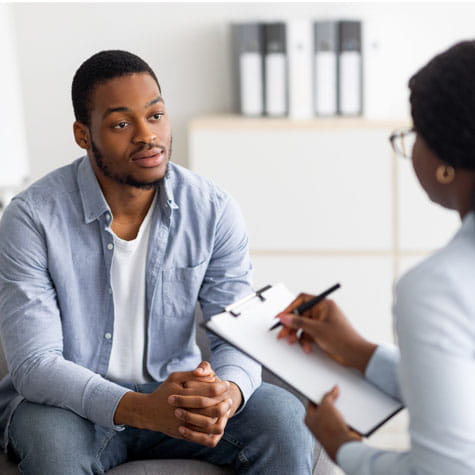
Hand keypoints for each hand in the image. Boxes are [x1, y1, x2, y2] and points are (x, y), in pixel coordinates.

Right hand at [114, 361, 232, 446]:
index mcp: (182, 395)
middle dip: (223, 403)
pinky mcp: (184, 435)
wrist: (148, 412)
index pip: (207, 391)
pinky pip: (203, 438)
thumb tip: (210, 374)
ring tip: (226, 411)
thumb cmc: (164, 391)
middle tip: (229, 398)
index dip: (220, 387)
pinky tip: (218, 422)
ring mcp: (184, 425)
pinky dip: (214, 431)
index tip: (226, 384)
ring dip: (221, 418)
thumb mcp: (175, 378)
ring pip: (209, 426)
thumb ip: (192, 374)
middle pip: (211, 410)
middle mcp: (183, 411)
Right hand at [275, 295, 376, 372]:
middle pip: (300, 314)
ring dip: (297, 334)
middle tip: (283, 333)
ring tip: (293, 341)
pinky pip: (307, 333)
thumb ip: (299, 322)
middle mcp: (322, 311)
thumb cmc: (344, 338)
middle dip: (291, 325)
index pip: (302, 300)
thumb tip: (285, 317)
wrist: (355, 354)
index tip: (281, 316)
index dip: (290, 308)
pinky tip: (307, 347)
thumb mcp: (317, 329)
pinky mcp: (321, 332)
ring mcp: (321, 322)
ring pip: (302, 325)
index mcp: (323, 304)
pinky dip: (305, 340)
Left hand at [305, 385, 360, 461]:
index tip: (323, 387)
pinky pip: (343, 419)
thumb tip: (333, 389)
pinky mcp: (340, 431)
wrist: (344, 445)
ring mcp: (330, 428)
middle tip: (335, 392)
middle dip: (331, 400)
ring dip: (340, 407)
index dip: (317, 393)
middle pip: (324, 407)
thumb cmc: (330, 429)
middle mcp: (318, 424)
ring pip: (335, 413)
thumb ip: (329, 395)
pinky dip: (347, 415)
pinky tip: (349, 410)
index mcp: (309, 418)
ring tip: (343, 400)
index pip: (312, 402)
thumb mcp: (326, 406)